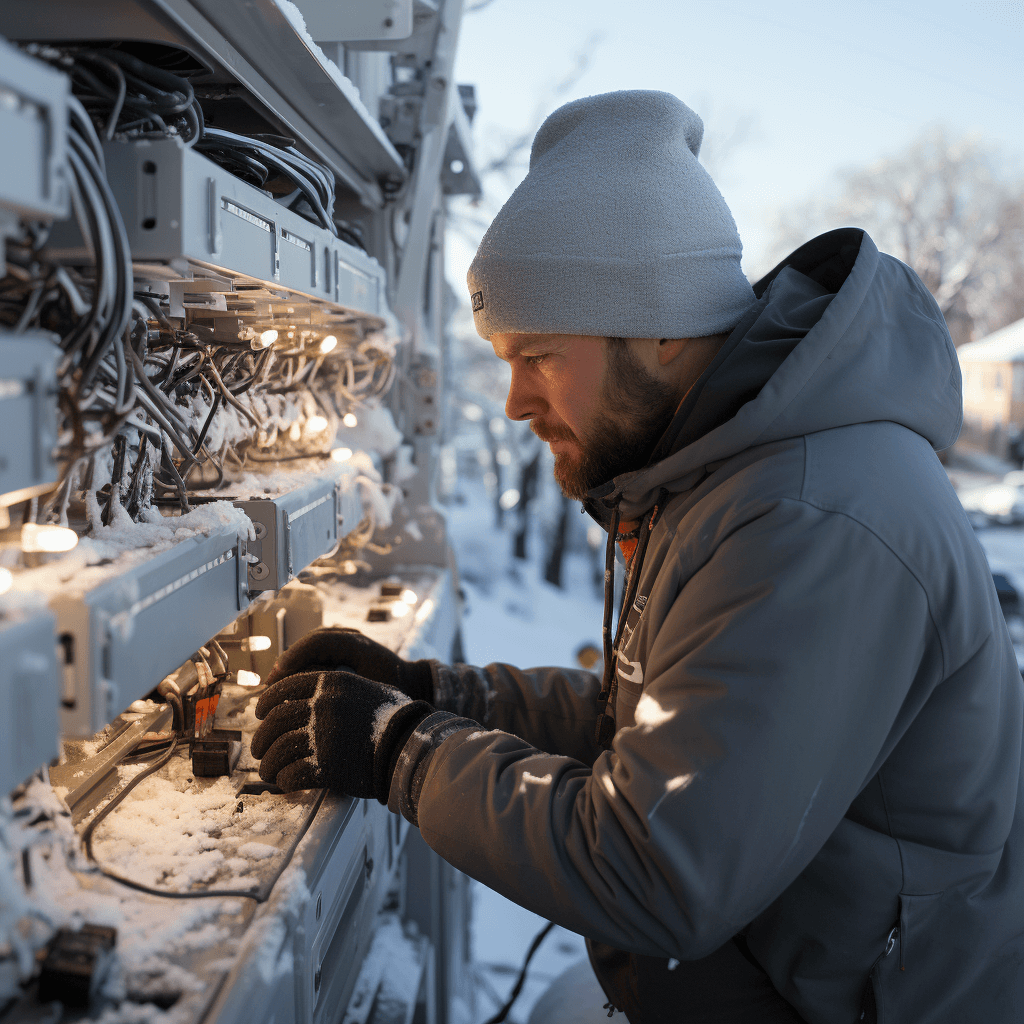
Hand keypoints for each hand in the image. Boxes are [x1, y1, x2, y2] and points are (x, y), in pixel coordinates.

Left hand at [250, 670, 432, 796]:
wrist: (412, 745)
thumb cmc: (395, 718)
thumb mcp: (367, 689)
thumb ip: (339, 690)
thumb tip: (311, 697)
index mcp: (331, 682)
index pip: (283, 689)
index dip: (266, 703)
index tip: (260, 714)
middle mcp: (323, 705)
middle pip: (275, 721)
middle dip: (262, 739)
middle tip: (260, 750)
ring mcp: (324, 735)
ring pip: (277, 750)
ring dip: (268, 764)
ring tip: (269, 772)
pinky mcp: (326, 765)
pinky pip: (291, 774)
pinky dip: (284, 781)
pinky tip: (286, 783)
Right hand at [263, 627, 433, 703]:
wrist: (413, 683)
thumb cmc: (395, 690)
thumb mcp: (368, 691)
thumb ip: (339, 686)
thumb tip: (306, 687)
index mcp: (354, 642)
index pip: (315, 643)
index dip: (291, 659)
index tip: (274, 680)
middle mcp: (348, 636)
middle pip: (308, 644)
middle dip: (287, 664)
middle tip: (268, 687)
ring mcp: (346, 640)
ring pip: (310, 648)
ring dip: (293, 665)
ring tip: (275, 687)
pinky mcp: (343, 649)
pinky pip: (317, 653)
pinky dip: (303, 666)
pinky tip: (292, 684)